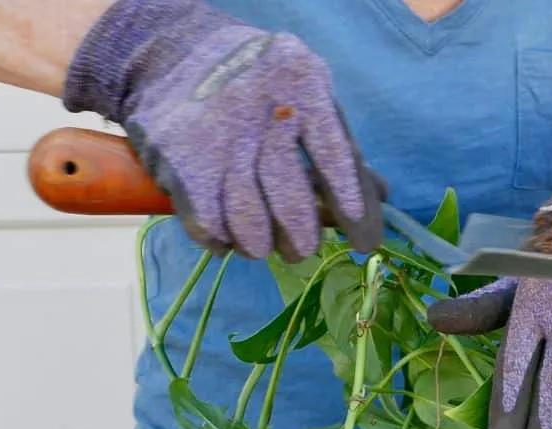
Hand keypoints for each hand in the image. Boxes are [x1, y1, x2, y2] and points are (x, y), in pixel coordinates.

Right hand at [62, 0, 384, 260]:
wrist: (171, 55)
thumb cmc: (259, 85)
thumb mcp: (305, 91)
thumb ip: (338, 142)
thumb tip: (380, 198)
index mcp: (299, 82)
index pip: (334, 156)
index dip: (352, 206)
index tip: (363, 241)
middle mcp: (255, 105)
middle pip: (287, 197)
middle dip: (301, 237)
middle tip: (303, 249)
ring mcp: (213, 133)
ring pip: (247, 221)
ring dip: (260, 245)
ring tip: (264, 245)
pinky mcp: (177, 159)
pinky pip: (208, 225)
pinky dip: (222, 240)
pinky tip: (228, 234)